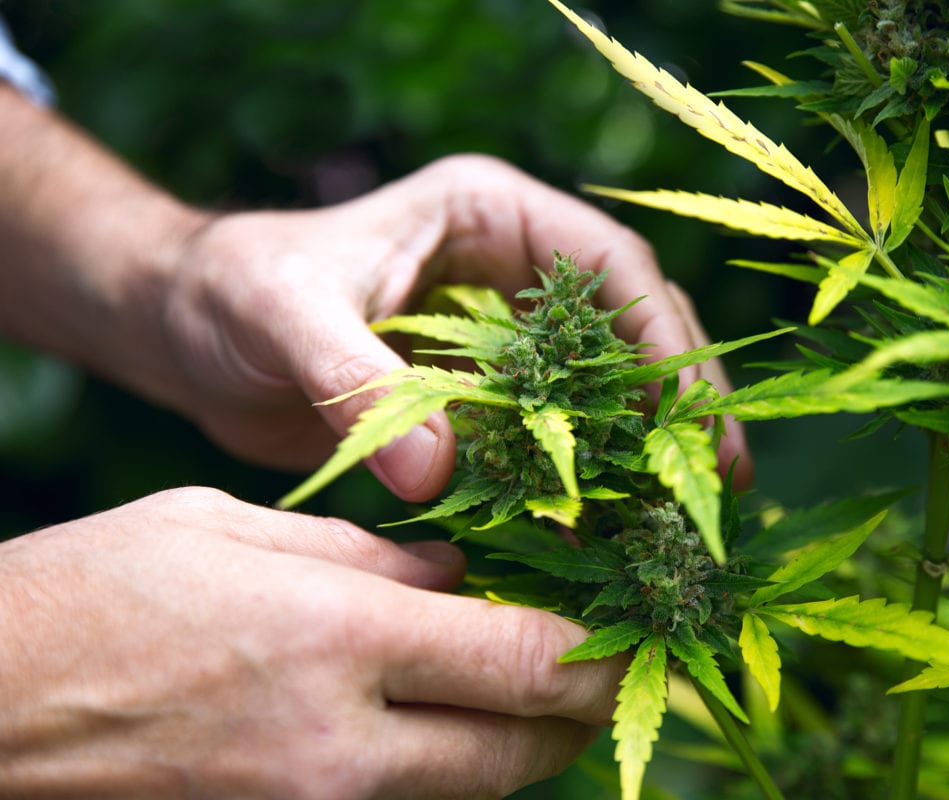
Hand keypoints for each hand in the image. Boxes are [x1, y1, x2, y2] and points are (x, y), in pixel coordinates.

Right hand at [0, 488, 624, 799]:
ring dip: (518, 744)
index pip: (530, 661)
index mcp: (342, 637)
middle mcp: (345, 744)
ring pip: (478, 794)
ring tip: (519, 684)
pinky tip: (436, 723)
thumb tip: (459, 573)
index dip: (598, 650)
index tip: (622, 622)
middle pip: (526, 751)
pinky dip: (449, 773)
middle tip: (591, 661)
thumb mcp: (239, 529)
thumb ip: (369, 555)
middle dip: (578, 709)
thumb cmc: (98, 592)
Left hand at [162, 154, 751, 498]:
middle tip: (718, 483)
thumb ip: (356, 383)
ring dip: (644, 450)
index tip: (690, 417)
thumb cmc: (230, 294)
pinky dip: (583, 481)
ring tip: (680, 521)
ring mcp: (503, 335)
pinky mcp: (483, 395)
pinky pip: (554, 436)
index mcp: (488, 215)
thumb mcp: (285, 317)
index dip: (661, 338)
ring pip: (604, 388)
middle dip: (678, 402)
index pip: (609, 265)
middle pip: (630, 328)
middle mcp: (512, 271)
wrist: (188, 333)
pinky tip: (605, 533)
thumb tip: (435, 474)